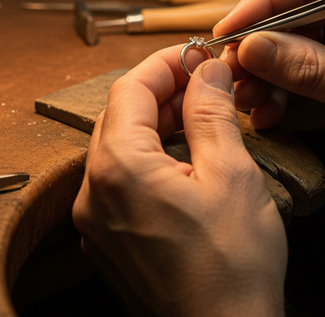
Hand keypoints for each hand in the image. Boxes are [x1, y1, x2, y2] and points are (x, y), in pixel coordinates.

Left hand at [72, 47, 286, 316]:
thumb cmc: (231, 269)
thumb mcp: (231, 175)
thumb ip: (212, 113)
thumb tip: (207, 71)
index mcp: (118, 169)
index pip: (129, 88)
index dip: (165, 63)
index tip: (197, 55)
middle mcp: (93, 194)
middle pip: (119, 116)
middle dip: (161, 92)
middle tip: (205, 84)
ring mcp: (95, 222)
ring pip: (118, 148)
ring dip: (156, 124)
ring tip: (201, 119)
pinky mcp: (108, 242)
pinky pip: (119, 182)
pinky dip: (149, 159)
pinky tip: (185, 161)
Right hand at [215, 0, 324, 206]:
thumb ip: (307, 67)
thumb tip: (250, 48)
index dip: (261, 4)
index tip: (227, 32)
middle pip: (296, 9)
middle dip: (260, 45)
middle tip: (229, 74)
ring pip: (295, 39)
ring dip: (267, 70)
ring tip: (247, 101)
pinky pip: (306, 62)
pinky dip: (284, 85)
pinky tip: (269, 111)